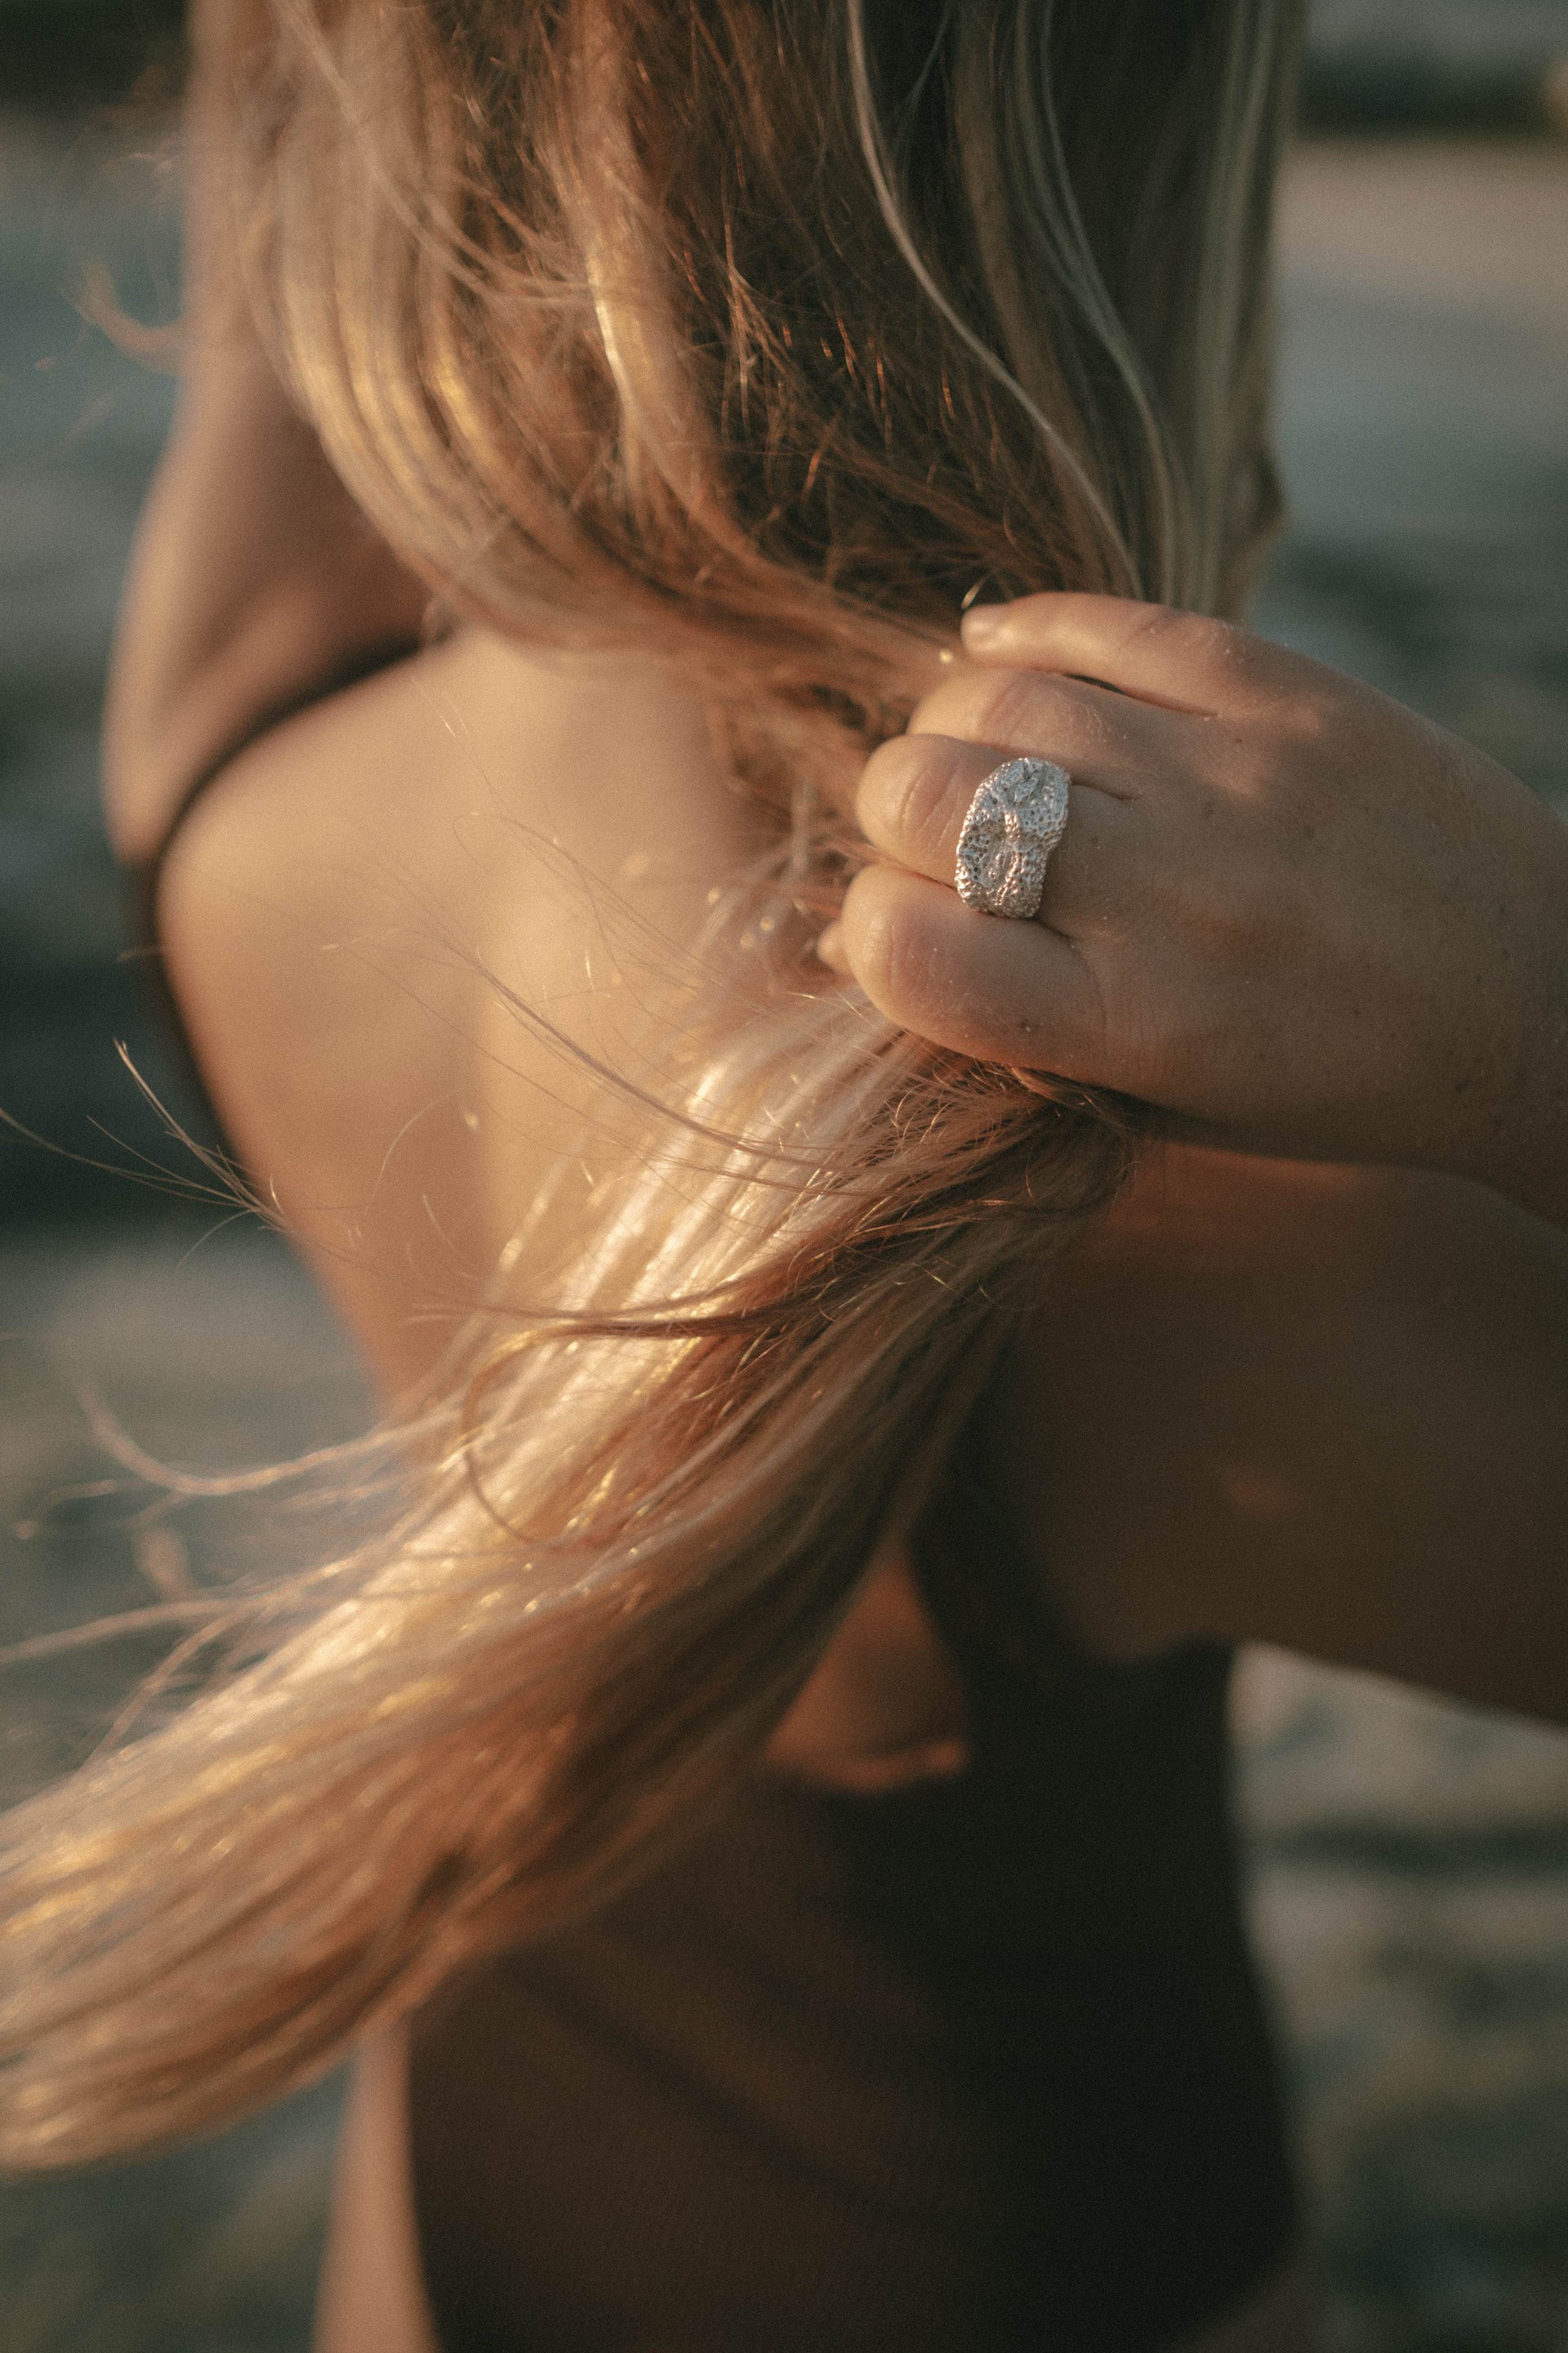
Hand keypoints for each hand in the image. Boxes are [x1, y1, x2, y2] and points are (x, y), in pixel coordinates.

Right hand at [823, 595, 1567, 1223]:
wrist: (1543, 998)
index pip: (905, 947)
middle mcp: (1171, 895)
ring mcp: (1230, 773)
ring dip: (953, 725)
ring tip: (982, 757)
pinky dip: (1025, 633)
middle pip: (922, 797)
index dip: (873, 934)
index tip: (908, 936)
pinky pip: (1101, 621)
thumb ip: (1022, 1035)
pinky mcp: (1283, 687)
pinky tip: (1004, 658)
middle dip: (894, 819)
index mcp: (1133, 1026)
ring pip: (993, 693)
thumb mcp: (1170, 1109)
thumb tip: (867, 937)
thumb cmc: (1339, 1083)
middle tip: (938, 842)